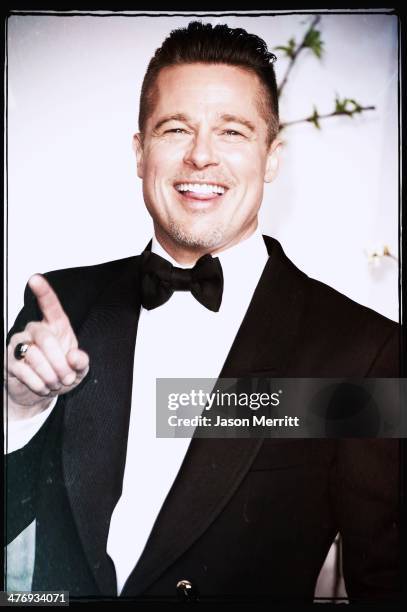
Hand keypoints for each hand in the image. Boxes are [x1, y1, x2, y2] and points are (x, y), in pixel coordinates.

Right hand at [6, 274, 88, 416]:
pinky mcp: (9, 360)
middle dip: (59, 363)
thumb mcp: (79, 370)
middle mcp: (35, 330)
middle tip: (67, 378)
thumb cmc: (61, 374)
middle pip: (45, 339)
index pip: (49, 305)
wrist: (41, 392)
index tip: (35, 279)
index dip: (43, 292)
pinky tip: (43, 386)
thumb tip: (75, 357)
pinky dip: (38, 383)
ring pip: (33, 355)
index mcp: (56, 326)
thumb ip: (81, 362)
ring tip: (55, 383)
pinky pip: (23, 370)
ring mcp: (19, 344)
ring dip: (49, 375)